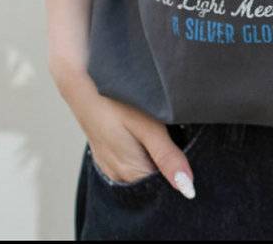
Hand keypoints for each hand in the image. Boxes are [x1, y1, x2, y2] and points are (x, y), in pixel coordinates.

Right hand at [59, 67, 195, 198]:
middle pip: (153, 180)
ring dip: (154, 158)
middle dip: (167, 166)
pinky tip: (143, 134)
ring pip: (142, 170)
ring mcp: (111, 166)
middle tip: (171, 137)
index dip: (179, 173)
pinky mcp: (108, 155)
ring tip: (157, 133)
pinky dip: (142, 152)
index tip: (184, 153)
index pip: (164, 187)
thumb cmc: (117, 101)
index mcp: (131, 173)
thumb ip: (168, 157)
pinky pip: (131, 162)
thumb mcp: (149, 126)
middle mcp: (119, 176)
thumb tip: (188, 188)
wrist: (84, 84)